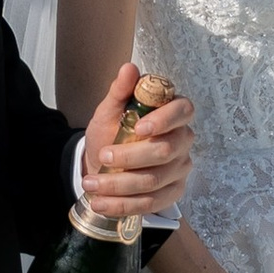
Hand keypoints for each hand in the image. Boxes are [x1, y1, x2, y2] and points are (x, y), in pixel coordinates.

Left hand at [78, 63, 195, 221]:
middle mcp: (183, 140)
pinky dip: (123, 205)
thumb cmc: (112, 132)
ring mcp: (180, 169)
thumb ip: (120, 91)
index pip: (183, 111)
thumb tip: (129, 68)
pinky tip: (100, 203)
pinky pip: (151, 203)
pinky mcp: (172, 193)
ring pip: (154, 181)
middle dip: (129, 157)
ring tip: (90, 184)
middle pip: (166, 151)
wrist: (103, 164)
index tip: (138, 127)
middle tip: (101, 156)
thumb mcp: (109, 111)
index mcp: (174, 114)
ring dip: (119, 185)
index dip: (164, 119)